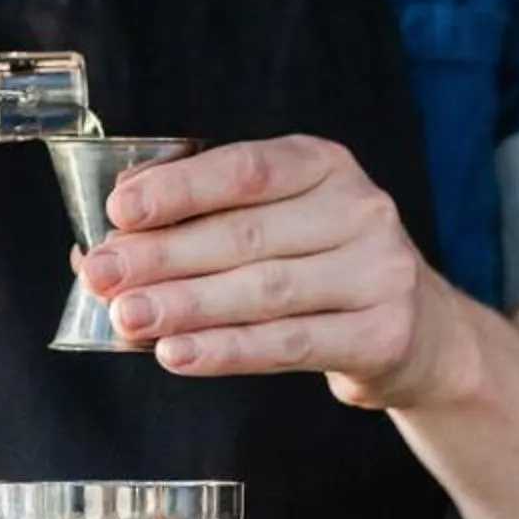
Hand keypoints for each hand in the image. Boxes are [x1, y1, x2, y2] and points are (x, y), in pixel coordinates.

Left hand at [78, 136, 455, 408]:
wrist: (418, 331)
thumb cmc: (319, 268)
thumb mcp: (274, 225)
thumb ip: (198, 228)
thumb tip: (100, 249)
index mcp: (322, 165)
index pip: (244, 169)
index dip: (178, 189)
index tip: (119, 211)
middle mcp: (359, 208)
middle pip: (245, 234)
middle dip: (162, 257)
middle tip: (100, 276)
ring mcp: (379, 271)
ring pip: (264, 290)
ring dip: (185, 306)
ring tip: (126, 318)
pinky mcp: (383, 333)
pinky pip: (290, 344)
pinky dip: (227, 350)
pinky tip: (177, 353)